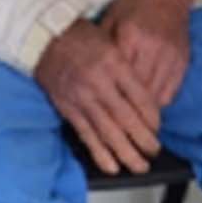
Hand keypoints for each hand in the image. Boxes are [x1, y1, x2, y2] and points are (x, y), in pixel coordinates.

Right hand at [34, 19, 161, 174]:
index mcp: (114, 63)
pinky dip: (100, 153)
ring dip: (126, 153)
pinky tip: (112, 166)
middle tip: (154, 151)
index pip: (141, 98)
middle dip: (144, 140)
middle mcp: (99, 82)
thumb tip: (147, 96)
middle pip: (127, 119)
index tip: (157, 127)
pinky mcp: (68, 109)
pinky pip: (87, 135)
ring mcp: (82, 98)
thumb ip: (127, 66)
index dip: (153, 118)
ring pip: (108, 132)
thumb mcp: (111, 40)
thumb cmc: (81, 36)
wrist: (44, 36)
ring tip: (139, 166)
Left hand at [100, 0, 195, 107]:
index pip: (118, 76)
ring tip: (130, 114)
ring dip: (142, 108)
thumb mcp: (110, 19)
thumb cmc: (132, 5)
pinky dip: (157, 101)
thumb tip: (89, 74)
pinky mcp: (183, 63)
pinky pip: (170, 94)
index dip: (108, 92)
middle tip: (114, 117)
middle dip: (125, 106)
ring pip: (155, 97)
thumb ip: (102, 47)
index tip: (100, 104)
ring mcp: (171, 57)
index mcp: (130, 36)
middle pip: (137, 91)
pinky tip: (147, 103)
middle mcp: (153, 49)